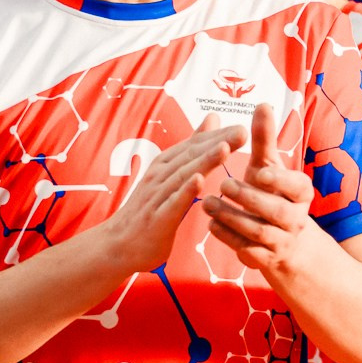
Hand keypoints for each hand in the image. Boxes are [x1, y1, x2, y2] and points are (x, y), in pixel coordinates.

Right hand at [102, 120, 244, 271]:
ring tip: (225, 148)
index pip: (195, 145)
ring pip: (184, 175)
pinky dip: (185, 190)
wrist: (119, 244)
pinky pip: (172, 202)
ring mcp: (157, 196)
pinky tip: (199, 181)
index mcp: (166, 164)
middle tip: (242, 132)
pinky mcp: (157, 218)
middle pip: (192, 156)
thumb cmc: (150, 209)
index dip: (218, 135)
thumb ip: (193, 147)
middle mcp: (161, 175)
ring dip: (204, 161)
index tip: (243, 126)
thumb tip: (213, 117)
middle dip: (217, 142)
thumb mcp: (171, 174)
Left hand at [202, 105, 320, 275]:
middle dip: (249, 198)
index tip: (259, 171)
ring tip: (208, 203)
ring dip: (232, 218)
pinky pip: (248, 250)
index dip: (280, 180)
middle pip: (276, 211)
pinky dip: (228, 238)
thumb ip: (265, 138)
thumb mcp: (268, 164)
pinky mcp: (265, 257)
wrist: (283, 238)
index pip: (296, 186)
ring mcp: (282, 240)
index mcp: (301, 192)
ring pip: (259, 231)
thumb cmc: (272, 192)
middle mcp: (296, 218)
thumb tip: (263, 103)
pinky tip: (211, 225)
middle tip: (223, 184)